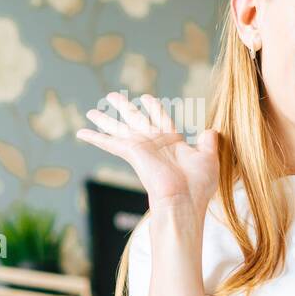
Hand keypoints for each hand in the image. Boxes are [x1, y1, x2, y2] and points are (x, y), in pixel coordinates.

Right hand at [76, 91, 219, 216]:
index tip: (145, 98)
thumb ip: (209, 142)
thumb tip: (212, 131)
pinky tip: (82, 133)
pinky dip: (95, 137)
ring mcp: (141, 147)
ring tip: (90, 111)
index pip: (160, 119)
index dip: (153, 108)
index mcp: (171, 142)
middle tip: (112, 96)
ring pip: (119, 128)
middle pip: (134, 119)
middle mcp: (153, 143)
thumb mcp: (209, 157)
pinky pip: (110, 142)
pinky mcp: (131, 152)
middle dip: (123, 107)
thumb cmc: (198, 184)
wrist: (184, 199)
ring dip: (105, 119)